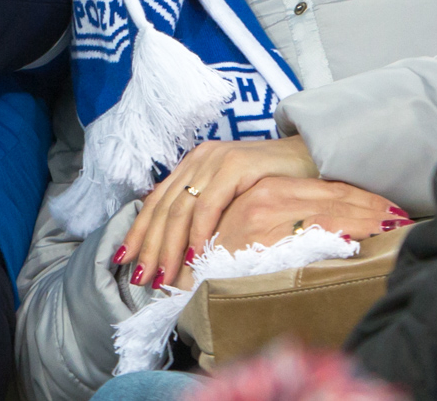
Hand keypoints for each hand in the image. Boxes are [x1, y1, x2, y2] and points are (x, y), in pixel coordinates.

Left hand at [119, 138, 401, 289]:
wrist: (311, 158)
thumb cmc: (273, 184)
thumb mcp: (231, 199)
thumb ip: (206, 214)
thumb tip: (178, 251)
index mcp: (192, 166)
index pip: (156, 201)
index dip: (139, 232)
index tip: (125, 260)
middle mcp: (198, 160)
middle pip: (163, 208)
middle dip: (149, 246)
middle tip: (142, 277)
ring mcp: (215, 161)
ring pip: (180, 209)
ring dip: (169, 246)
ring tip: (164, 274)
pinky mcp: (236, 166)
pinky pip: (209, 204)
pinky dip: (199, 231)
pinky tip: (195, 254)